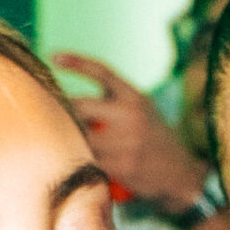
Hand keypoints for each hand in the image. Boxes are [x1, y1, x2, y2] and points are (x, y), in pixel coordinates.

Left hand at [54, 51, 206, 212]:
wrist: (180, 173)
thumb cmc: (151, 138)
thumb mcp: (140, 109)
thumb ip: (111, 103)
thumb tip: (66, 101)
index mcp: (134, 96)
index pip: (102, 71)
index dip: (76, 62)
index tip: (53, 56)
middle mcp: (131, 115)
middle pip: (79, 106)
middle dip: (63, 112)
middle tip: (50, 117)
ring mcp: (126, 141)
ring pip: (79, 136)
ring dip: (66, 138)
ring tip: (59, 142)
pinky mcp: (121, 166)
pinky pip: (88, 160)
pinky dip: (78, 159)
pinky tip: (73, 162)